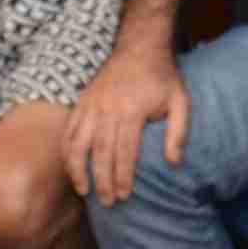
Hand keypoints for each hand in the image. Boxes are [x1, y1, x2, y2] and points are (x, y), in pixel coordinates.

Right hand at [68, 44, 188, 207]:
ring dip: (79, 169)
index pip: (125, 151)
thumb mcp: (180, 101)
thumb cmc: (163, 77)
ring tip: (84, 191)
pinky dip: (67, 151)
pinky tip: (71, 168)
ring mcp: (91, 105)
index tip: (125, 195)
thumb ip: (179, 132)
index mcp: (132, 110)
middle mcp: (108, 109)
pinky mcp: (82, 101)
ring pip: (78, 143)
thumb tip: (174, 163)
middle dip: (102, 180)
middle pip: (101, 152)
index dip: (124, 175)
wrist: (140, 46)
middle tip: (108, 202)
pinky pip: (69, 130)